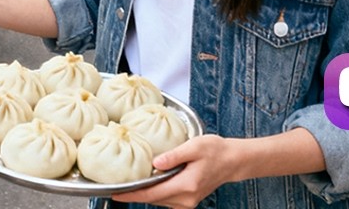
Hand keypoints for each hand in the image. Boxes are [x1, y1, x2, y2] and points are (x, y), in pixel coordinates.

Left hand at [111, 135, 240, 208]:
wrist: (232, 160)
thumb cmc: (215, 151)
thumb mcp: (194, 146)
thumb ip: (174, 155)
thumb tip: (154, 163)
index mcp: (186, 185)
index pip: (152, 194)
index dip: (132, 195)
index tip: (115, 194)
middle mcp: (186, 199)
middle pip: (153, 200)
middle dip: (135, 195)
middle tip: (117, 187)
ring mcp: (188, 202)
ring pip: (160, 201)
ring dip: (146, 194)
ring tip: (130, 185)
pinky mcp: (189, 200)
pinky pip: (167, 200)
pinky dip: (156, 194)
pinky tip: (150, 184)